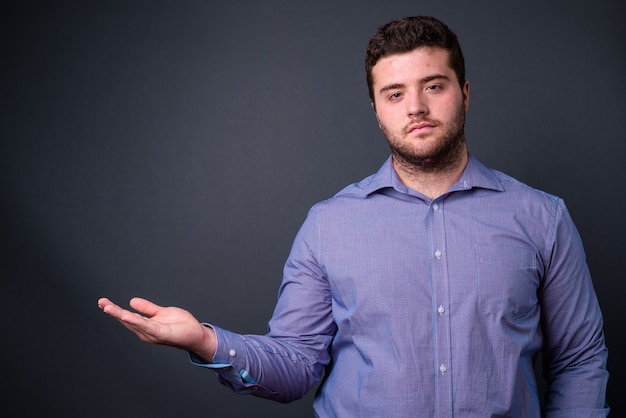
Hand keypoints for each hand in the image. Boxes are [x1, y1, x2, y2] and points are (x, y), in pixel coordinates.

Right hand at [98, 297, 215, 361]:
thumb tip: (131, 301)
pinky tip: (126, 315)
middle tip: (101, 302)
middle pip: (126, 320)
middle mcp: (146, 332)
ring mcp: (153, 334)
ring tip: (108, 307)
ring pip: (133, 323)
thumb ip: (147, 308)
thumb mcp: (161, 312)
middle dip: (113, 312)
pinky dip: (136, 321)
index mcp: (145, 326)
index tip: (102, 302)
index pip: (127, 316)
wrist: (196, 334)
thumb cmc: (180, 325)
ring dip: (120, 315)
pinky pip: (146, 327)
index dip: (114, 310)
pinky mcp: (161, 334)